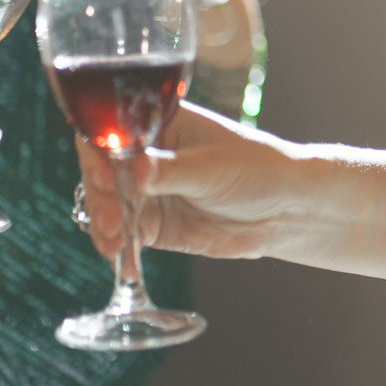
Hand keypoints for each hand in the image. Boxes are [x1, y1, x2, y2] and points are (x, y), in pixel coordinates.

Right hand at [77, 102, 298, 261]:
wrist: (285, 210)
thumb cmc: (257, 169)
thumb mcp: (213, 167)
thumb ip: (172, 170)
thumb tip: (137, 169)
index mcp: (160, 124)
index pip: (113, 131)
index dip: (99, 153)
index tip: (103, 177)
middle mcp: (147, 156)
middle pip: (103, 173)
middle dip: (102, 197)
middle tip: (110, 220)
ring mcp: (148, 192)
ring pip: (110, 207)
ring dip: (106, 226)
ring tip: (112, 245)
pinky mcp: (155, 226)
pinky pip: (126, 236)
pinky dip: (121, 249)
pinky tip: (124, 262)